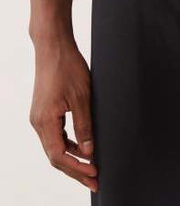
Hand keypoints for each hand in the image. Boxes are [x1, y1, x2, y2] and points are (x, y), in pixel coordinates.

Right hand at [30, 37, 98, 192]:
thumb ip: (85, 125)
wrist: (54, 46)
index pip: (59, 156)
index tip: (94, 174)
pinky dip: (70, 143)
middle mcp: (39, 123)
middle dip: (76, 169)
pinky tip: (84, 147)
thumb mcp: (82, 97)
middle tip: (95, 179)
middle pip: (56, 156)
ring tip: (92, 166)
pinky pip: (56, 135)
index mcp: (45, 122)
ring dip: (74, 157)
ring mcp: (41, 117)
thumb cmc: (67, 67)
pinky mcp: (45, 111)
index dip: (77, 169)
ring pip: (56, 146)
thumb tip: (89, 151)